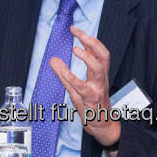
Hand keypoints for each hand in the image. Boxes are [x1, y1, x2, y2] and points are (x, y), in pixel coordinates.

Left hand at [49, 26, 119, 145]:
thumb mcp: (78, 87)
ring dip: (87, 57)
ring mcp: (97, 89)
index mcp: (100, 74)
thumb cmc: (91, 105)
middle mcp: (101, 79)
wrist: (102, 126)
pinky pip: (81, 87)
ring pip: (97, 68)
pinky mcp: (90, 99)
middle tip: (77, 33)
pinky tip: (62, 70)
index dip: (89, 39)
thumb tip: (53, 59)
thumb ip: (66, 73)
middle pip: (103, 55)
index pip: (99, 52)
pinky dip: (71, 77)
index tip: (75, 30)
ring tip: (75, 49)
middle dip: (91, 41)